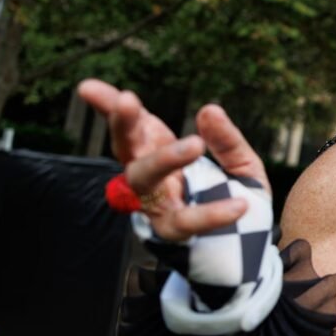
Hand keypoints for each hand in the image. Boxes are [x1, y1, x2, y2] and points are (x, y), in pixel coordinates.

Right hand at [78, 79, 270, 241]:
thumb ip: (227, 139)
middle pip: (127, 150)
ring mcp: (158, 204)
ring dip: (164, 159)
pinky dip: (211, 215)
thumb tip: (209, 110)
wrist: (247, 247)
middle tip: (128, 101)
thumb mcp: (240, 162)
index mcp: (162, 152)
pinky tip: (239, 206)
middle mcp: (152, 178)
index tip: (87, 88)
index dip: (110, 108)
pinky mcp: (173, 233)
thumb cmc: (234, 196)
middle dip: (122, 125)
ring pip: (145, 180)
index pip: (134, 126)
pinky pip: (185, 222)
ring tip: (194, 144)